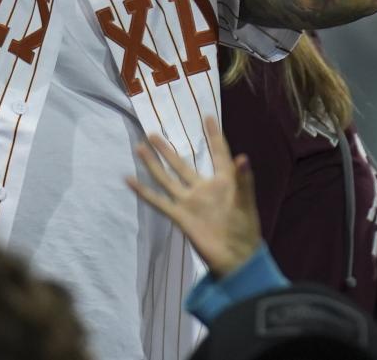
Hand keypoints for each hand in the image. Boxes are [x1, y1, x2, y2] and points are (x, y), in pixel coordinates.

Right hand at [126, 115, 260, 278]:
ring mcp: (190, 202)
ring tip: (140, 147)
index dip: (214, 135)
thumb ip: (243, 180)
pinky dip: (144, 192)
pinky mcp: (180, 216)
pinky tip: (130, 180)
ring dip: (154, 163)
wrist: (236, 259)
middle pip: (183, 163)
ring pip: (167, 178)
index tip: (207, 116)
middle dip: (168, 149)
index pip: (218, 153)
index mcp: (224, 181)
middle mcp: (203, 188)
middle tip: (154, 131)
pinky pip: (159, 202)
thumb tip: (243, 156)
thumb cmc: (246, 230)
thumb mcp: (246, 203)